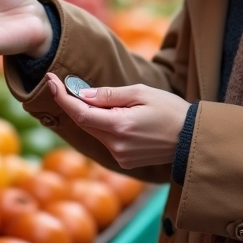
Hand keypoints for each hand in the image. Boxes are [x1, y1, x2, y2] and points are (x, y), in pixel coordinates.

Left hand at [45, 73, 189, 169]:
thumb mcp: (141, 92)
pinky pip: (106, 140)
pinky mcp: (125, 162)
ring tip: (113, 101)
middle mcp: (116, 145)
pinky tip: (122, 117)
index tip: (50, 80)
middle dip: (75, 103)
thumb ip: (109, 94)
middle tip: (68, 84)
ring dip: (93, 115)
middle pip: (84, 122)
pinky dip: (105, 126)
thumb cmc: (170, 110)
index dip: (61, 96)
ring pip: (95, 131)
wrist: (192, 138)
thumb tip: (82, 95)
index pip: (80, 113)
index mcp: (119, 126)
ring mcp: (120, 156)